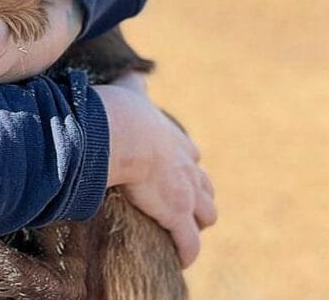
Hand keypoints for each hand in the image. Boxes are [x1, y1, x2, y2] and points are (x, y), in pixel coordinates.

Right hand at [96, 75, 217, 268]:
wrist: (122, 133)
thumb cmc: (122, 113)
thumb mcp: (133, 93)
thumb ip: (135, 83)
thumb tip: (134, 70)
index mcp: (175, 141)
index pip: (189, 157)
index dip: (185, 166)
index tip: (176, 172)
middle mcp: (187, 167)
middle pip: (205, 187)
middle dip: (198, 197)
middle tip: (182, 207)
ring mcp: (185, 193)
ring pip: (205, 213)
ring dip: (196, 224)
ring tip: (182, 233)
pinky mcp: (176, 215)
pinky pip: (189, 242)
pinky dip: (186, 251)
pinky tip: (181, 258)